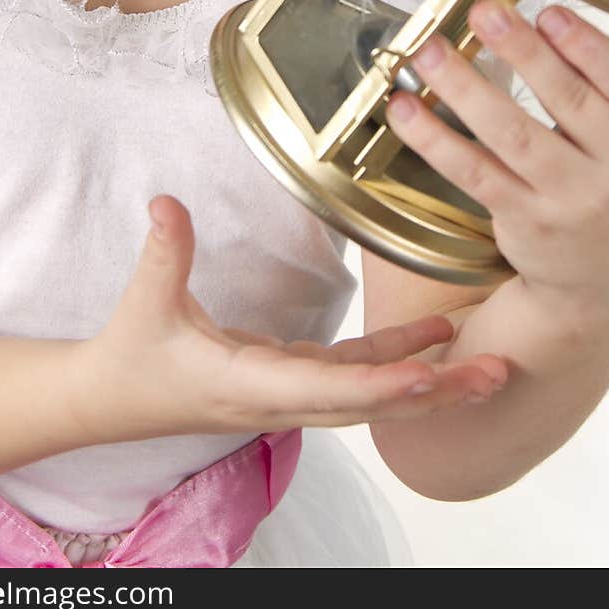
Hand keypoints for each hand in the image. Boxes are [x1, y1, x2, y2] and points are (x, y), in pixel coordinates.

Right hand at [66, 194, 508, 446]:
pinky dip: (398, 356)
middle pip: (373, 404)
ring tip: (491, 364)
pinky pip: (356, 373)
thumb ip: (165, 253)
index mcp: (250, 385)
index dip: (382, 383)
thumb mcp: (145, 305)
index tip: (431, 372)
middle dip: (437, 391)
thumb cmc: (130, 359)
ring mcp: (290, 393)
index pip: (329, 389)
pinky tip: (438, 333)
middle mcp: (281, 399)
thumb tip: (167, 204)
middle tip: (498, 373)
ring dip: (433, 380)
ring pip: (374, 394)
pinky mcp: (290, 379)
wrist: (109, 401)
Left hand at [385, 0, 608, 328]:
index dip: (590, 47)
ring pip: (514, 135)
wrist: (603, 279)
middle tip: (484, 12)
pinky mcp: (524, 222)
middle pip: (568, 102)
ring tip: (431, 53)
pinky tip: (407, 110)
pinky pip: (475, 173)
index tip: (550, 12)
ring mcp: (572, 201)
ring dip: (467, 89)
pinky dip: (437, 139)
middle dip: (523, 52)